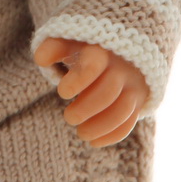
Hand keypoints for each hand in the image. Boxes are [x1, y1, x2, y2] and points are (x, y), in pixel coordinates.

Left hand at [33, 38, 149, 145]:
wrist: (117, 48)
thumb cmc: (85, 46)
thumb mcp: (69, 40)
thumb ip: (53, 47)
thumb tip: (42, 59)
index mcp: (101, 49)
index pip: (92, 66)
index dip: (76, 82)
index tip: (62, 93)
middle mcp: (121, 66)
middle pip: (108, 92)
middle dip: (85, 109)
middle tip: (69, 117)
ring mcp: (133, 84)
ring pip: (122, 110)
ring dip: (100, 127)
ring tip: (81, 133)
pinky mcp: (139, 99)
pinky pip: (131, 121)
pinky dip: (113, 135)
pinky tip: (94, 141)